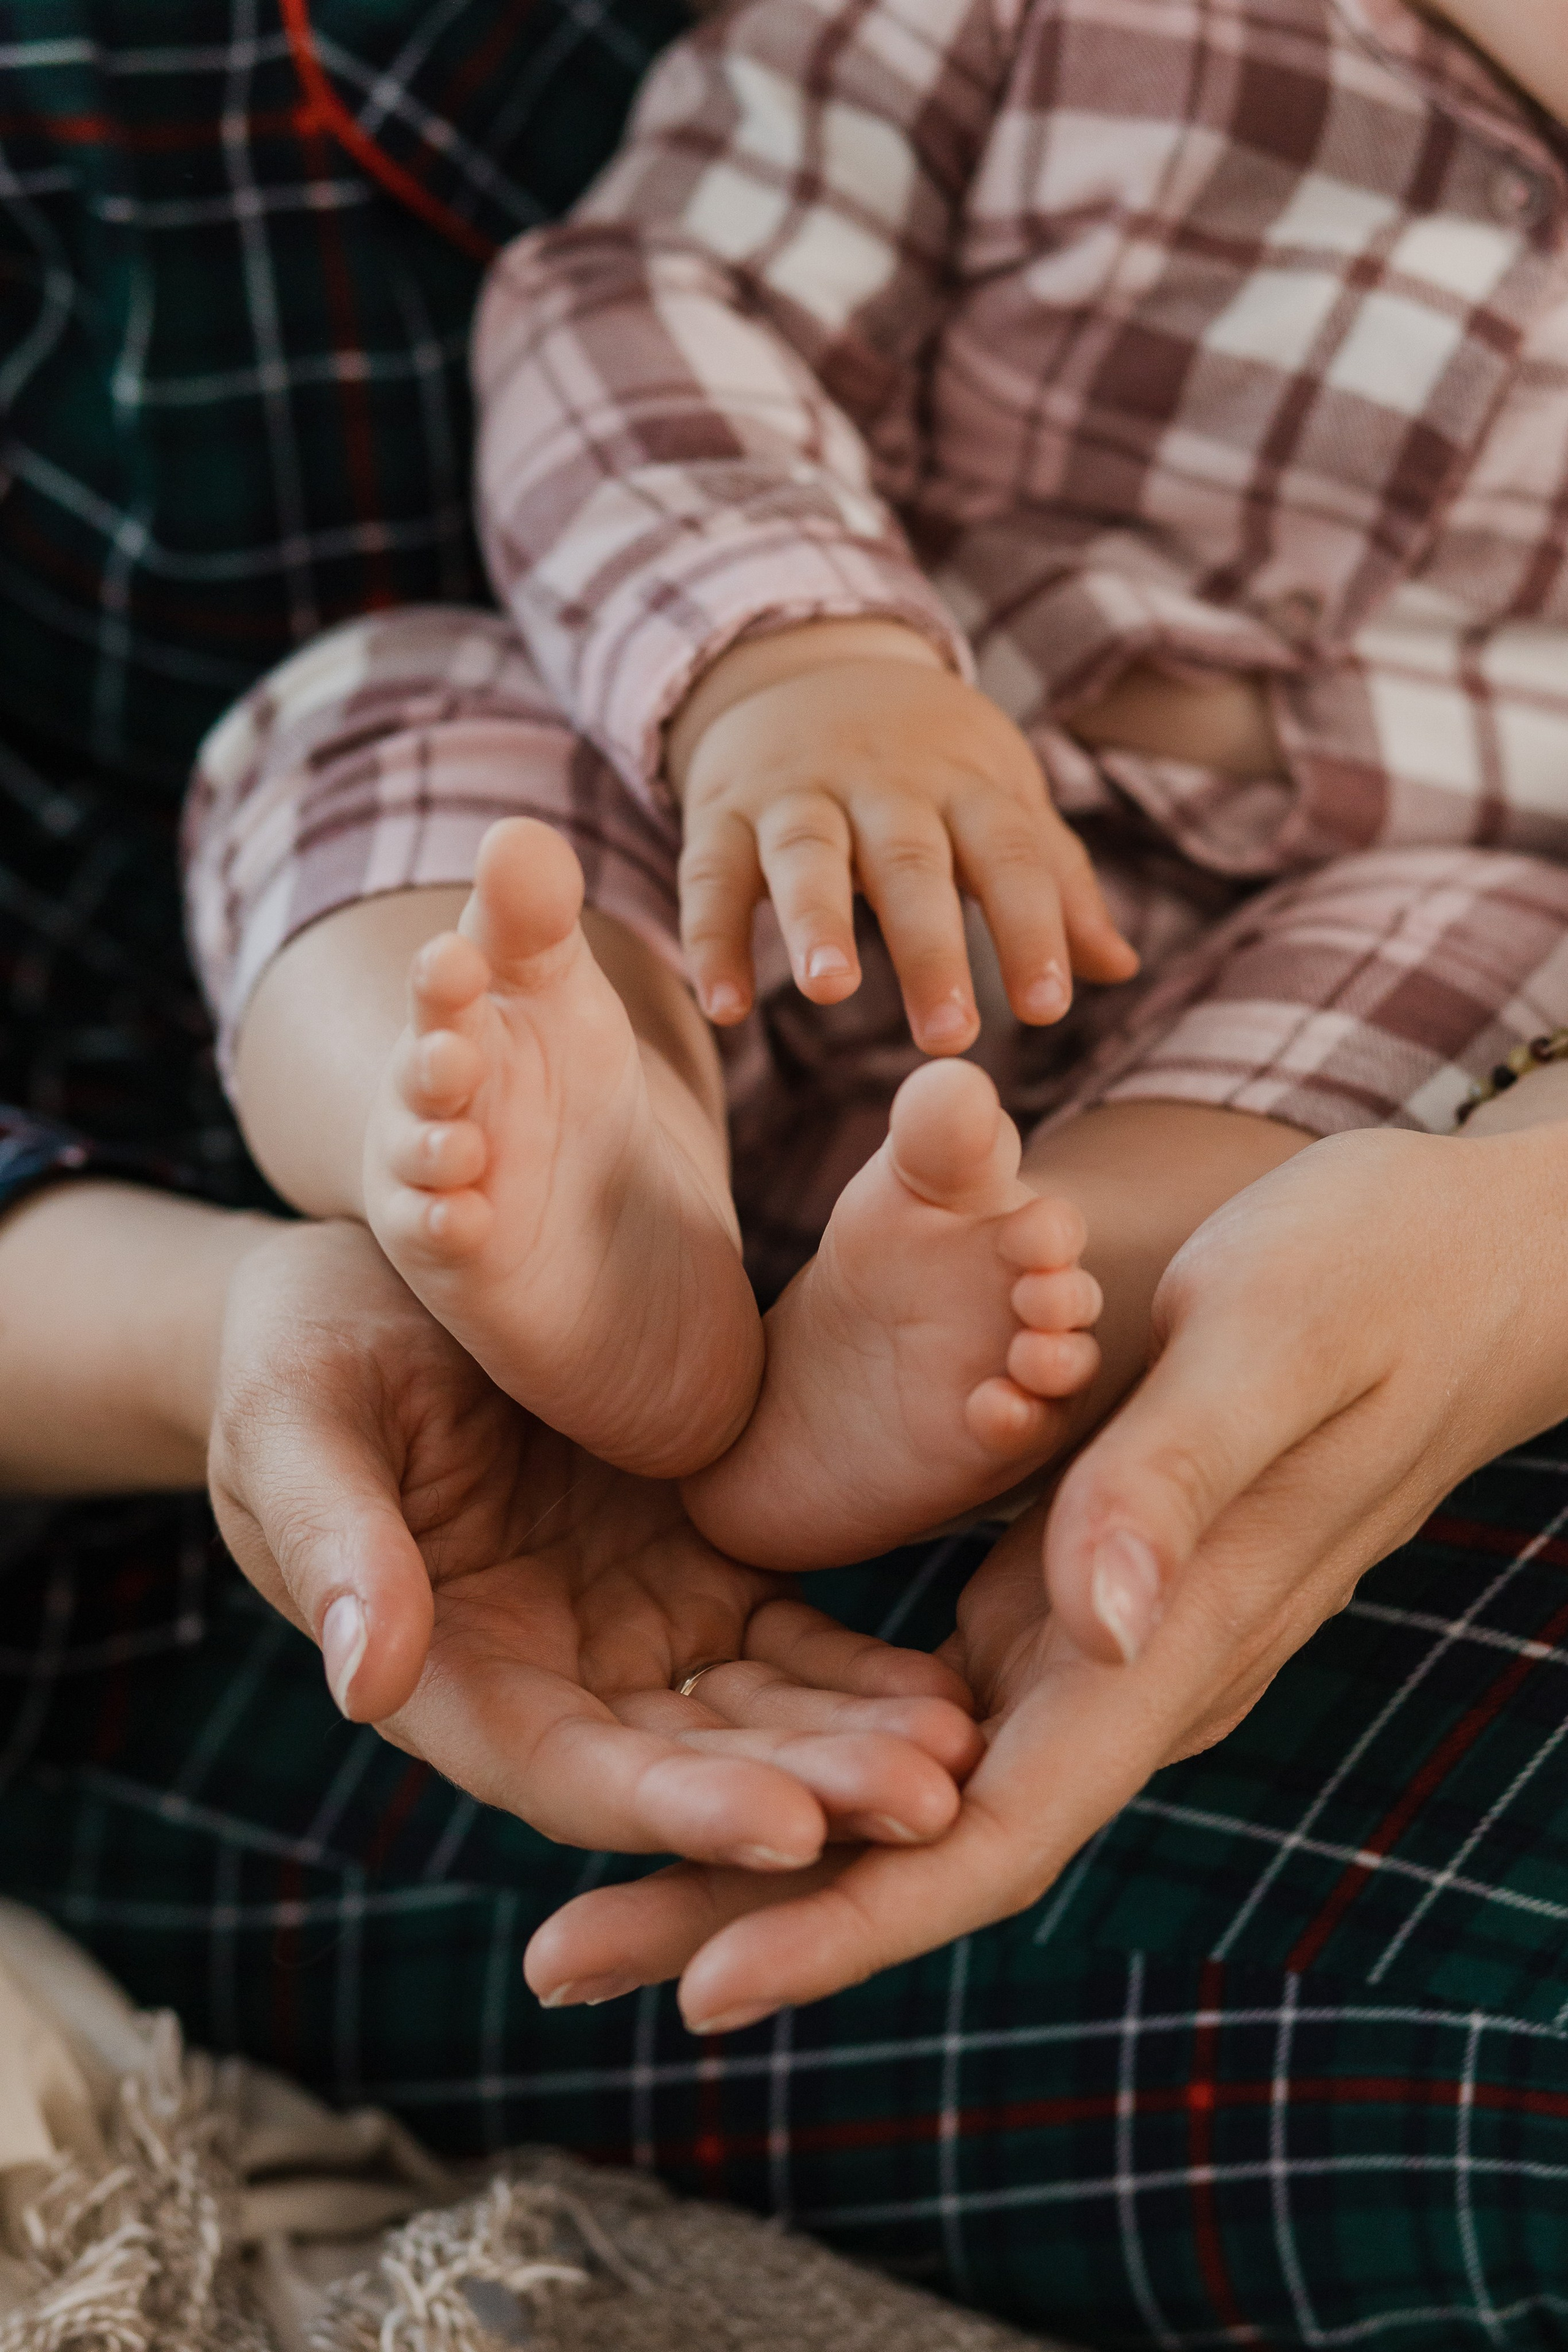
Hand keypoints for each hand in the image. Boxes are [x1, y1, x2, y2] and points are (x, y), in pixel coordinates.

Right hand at [207, 1219, 980, 1869]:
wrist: (391, 1268)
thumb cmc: (304, 1351)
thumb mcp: (299, 1426)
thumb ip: (338, 1543)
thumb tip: (366, 1680)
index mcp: (445, 1674)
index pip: (567, 1771)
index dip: (675, 1807)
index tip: (790, 1827)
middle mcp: (552, 1679)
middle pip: (686, 1766)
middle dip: (806, 1792)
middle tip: (933, 1801)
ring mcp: (633, 1628)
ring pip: (756, 1716)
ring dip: (854, 1745)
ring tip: (962, 1751)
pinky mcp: (698, 1564)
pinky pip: (792, 1636)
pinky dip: (860, 1671)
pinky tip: (949, 1686)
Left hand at [523, 1121, 1567, 2022]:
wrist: (1469, 1262)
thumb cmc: (1378, 1277)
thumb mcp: (1274, 1341)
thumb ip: (1178, 1478)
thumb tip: (1100, 1622)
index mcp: (1166, 1643)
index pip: (995, 1831)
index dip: (853, 1918)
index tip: (706, 1986)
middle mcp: (1124, 1671)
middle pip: (920, 1841)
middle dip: (752, 1909)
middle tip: (563, 1956)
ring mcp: (1101, 1635)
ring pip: (911, 1781)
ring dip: (764, 1839)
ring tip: (597, 1889)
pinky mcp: (1077, 1578)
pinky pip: (935, 1696)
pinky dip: (826, 1740)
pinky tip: (723, 1746)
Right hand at [668, 624, 1136, 1053]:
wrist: (805, 662)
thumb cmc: (923, 759)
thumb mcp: (996, 795)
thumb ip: (1051, 881)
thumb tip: (1121, 969)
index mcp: (962, 782)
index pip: (1007, 853)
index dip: (1030, 927)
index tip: (1047, 1008)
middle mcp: (880, 784)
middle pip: (909, 862)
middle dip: (929, 947)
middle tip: (950, 1036)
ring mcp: (794, 794)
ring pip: (806, 855)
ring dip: (815, 922)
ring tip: (829, 991)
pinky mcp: (721, 813)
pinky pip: (710, 877)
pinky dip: (712, 940)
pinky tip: (725, 1010)